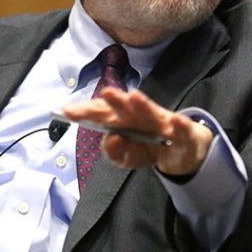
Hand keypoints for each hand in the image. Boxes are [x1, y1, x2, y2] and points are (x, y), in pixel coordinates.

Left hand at [62, 88, 213, 175]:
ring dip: (143, 106)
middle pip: (126, 108)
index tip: (68, 111)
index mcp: (123, 119)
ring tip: (133, 98)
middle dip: (116, 102)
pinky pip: (181, 130)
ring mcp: (163, 123)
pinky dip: (180, 125)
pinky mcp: (183, 133)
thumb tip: (110, 140)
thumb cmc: (151, 147)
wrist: (183, 152)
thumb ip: (115, 152)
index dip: (87, 111)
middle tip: (106, 94)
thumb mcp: (128, 157)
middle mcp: (141, 116)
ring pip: (153, 114)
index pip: (103, 112)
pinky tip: (175, 121)